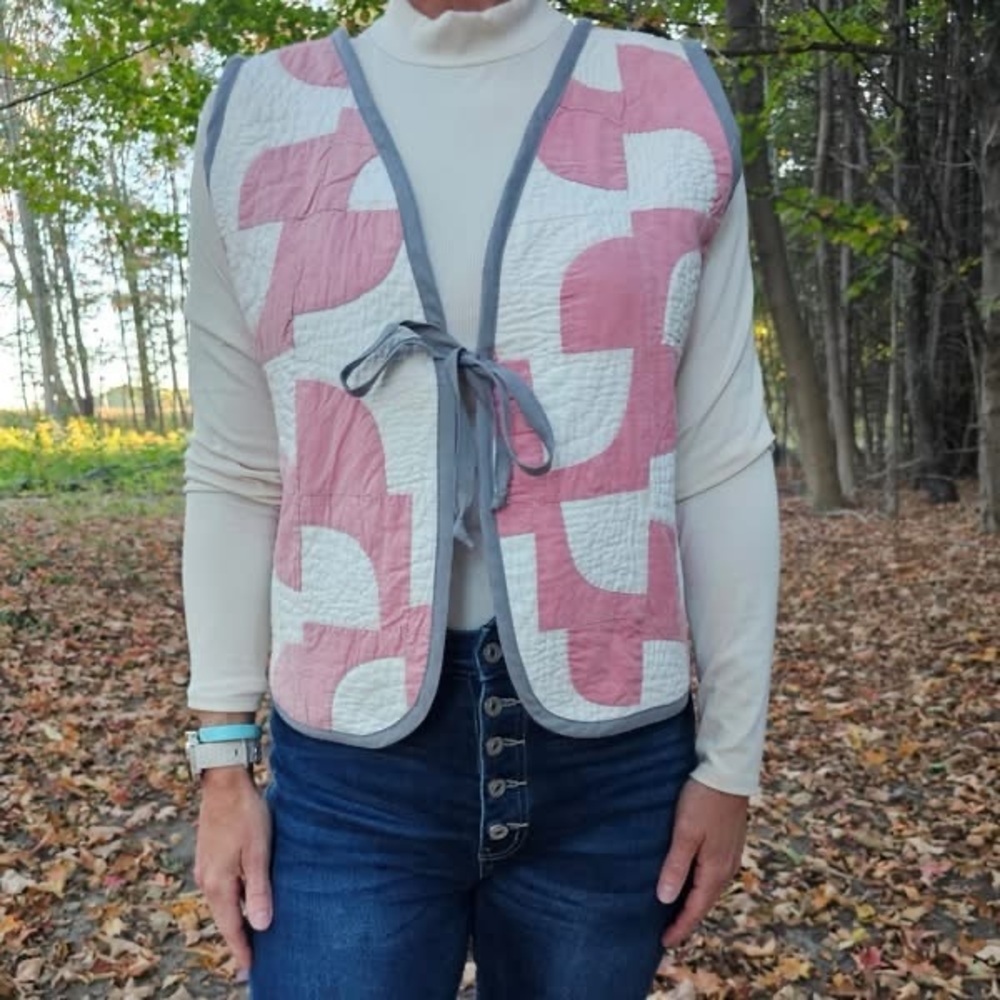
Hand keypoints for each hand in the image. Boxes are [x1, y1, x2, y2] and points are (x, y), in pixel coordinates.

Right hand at [194, 768, 272, 971]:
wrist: (224, 782)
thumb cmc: (246, 814)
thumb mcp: (258, 852)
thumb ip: (259, 890)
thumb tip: (261, 927)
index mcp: (218, 883)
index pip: (231, 926)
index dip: (242, 949)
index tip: (251, 969)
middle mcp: (206, 880)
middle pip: (223, 918)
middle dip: (237, 938)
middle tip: (252, 959)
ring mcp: (204, 867)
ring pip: (221, 902)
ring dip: (234, 918)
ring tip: (250, 933)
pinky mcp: (208, 855)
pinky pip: (220, 887)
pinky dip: (231, 900)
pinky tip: (243, 899)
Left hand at [656, 778, 747, 947]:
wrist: (728, 772)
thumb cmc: (703, 799)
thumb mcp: (685, 833)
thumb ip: (676, 866)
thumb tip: (665, 900)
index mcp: (715, 869)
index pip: (696, 908)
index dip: (680, 927)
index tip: (663, 942)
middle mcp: (727, 867)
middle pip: (705, 902)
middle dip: (687, 919)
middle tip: (667, 932)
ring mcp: (730, 854)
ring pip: (710, 888)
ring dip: (694, 902)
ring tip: (676, 910)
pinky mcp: (729, 842)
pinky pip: (714, 874)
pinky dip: (701, 885)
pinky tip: (690, 880)